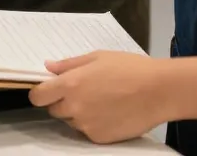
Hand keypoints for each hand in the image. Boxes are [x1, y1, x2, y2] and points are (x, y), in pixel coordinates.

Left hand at [29, 51, 172, 143]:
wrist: (158, 91)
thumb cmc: (129, 68)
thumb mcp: (97, 57)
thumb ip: (69, 64)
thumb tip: (49, 67)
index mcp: (70, 84)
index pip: (38, 96)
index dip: (40, 93)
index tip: (47, 90)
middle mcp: (74, 107)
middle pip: (54, 109)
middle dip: (62, 101)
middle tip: (83, 90)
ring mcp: (86, 125)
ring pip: (71, 121)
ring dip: (78, 112)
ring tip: (101, 99)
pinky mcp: (99, 138)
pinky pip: (87, 131)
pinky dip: (93, 123)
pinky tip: (110, 111)